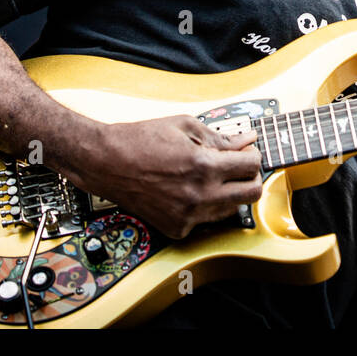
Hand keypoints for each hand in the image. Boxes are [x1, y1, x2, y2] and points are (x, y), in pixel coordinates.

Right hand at [71, 116, 262, 239]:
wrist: (104, 162)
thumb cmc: (139, 140)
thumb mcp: (184, 127)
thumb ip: (221, 138)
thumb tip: (246, 141)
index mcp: (203, 166)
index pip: (252, 165)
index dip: (253, 154)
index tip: (247, 151)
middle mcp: (199, 196)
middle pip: (251, 194)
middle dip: (251, 177)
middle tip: (239, 167)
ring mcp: (187, 216)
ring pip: (232, 209)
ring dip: (230, 192)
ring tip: (211, 176)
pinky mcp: (176, 228)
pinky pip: (206, 221)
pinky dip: (206, 207)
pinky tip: (192, 190)